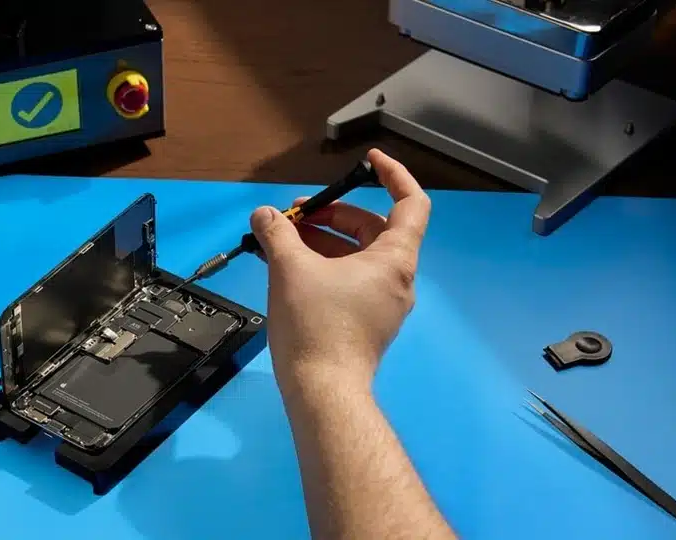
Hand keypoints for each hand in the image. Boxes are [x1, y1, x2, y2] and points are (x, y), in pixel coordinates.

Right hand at [250, 149, 430, 388]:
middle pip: (374, 229)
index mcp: (394, 259)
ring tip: (284, 239)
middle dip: (336, 213)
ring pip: (359, 256)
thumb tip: (264, 214)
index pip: (411, 203)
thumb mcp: (290, 269)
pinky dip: (326, 265)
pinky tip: (289, 267)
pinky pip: (351, 279)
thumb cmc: (315, 324)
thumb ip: (278, 233)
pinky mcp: (368, 322)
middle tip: (296, 214)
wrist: (323, 391)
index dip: (393, 175)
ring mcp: (384, 303)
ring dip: (325, 240)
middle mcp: (398, 278)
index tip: (367, 161)